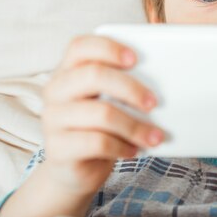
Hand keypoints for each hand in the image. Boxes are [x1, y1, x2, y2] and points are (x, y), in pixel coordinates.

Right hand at [40, 35, 164, 195]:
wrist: (73, 170)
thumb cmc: (97, 127)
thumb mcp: (107, 102)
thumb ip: (121, 86)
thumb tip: (163, 80)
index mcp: (67, 71)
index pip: (80, 46)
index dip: (108, 48)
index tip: (135, 59)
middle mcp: (55, 91)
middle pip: (93, 75)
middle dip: (130, 88)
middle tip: (154, 103)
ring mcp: (53, 120)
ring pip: (101, 113)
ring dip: (135, 126)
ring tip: (154, 136)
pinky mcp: (57, 149)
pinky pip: (98, 143)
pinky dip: (122, 147)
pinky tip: (132, 150)